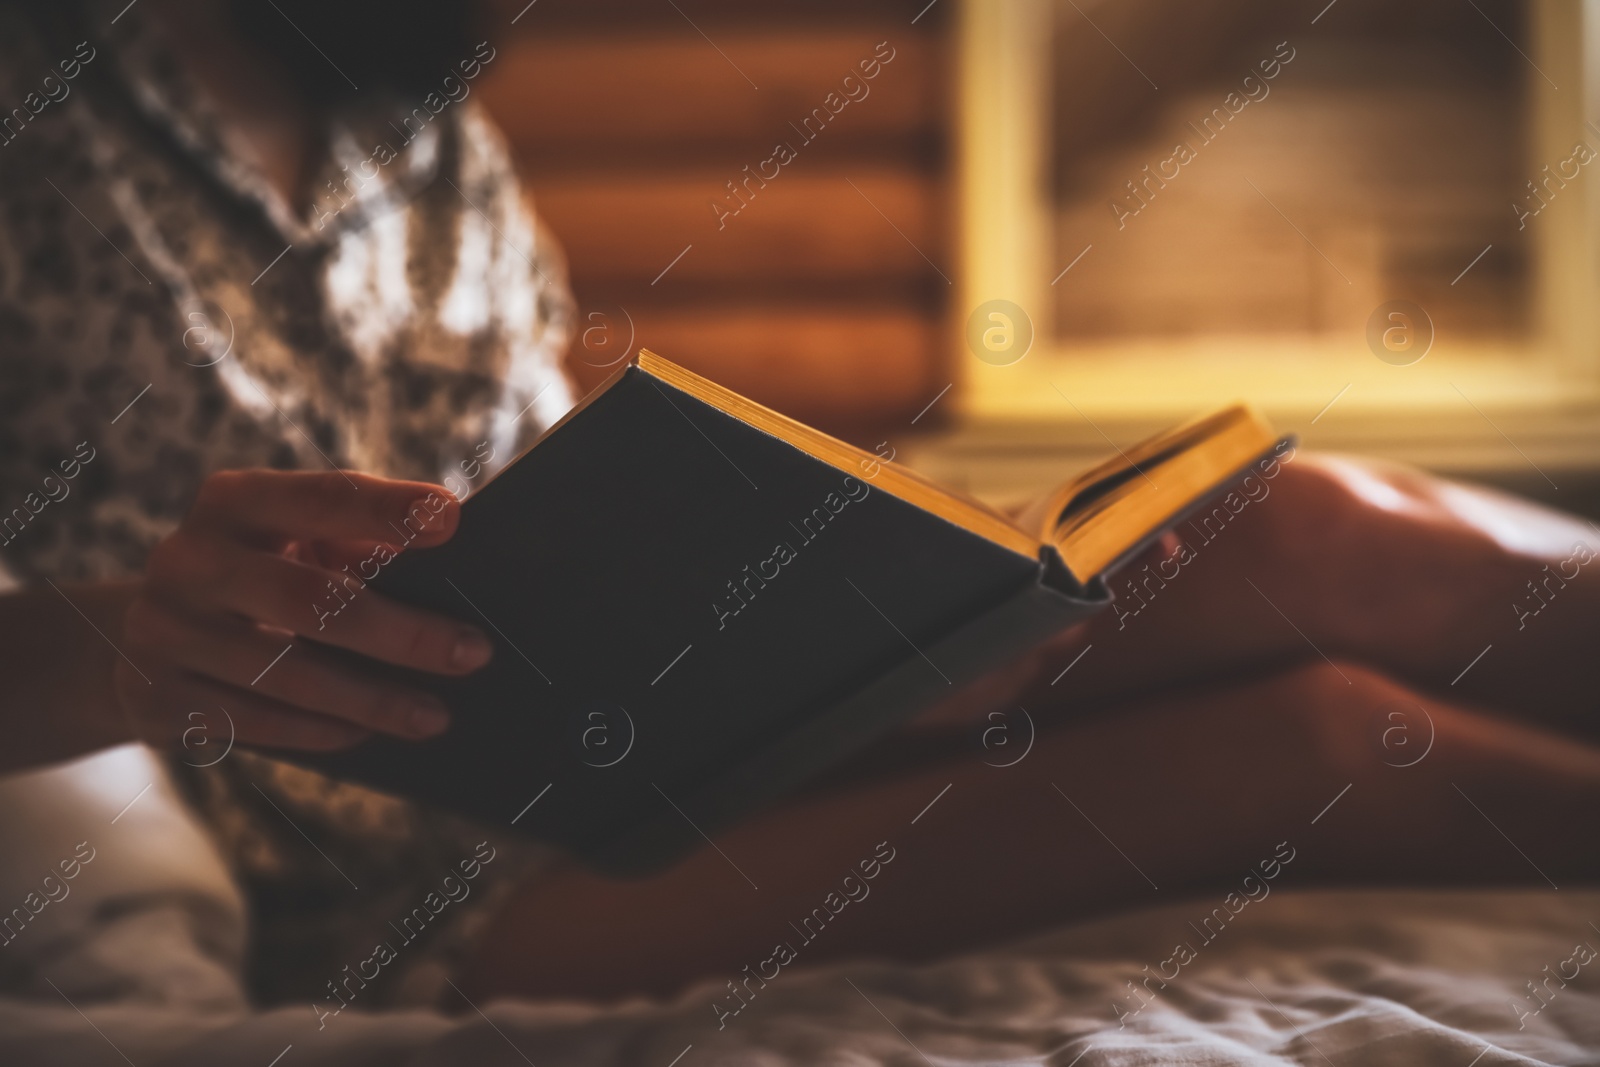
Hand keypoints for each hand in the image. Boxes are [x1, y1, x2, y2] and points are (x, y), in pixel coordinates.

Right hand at [114, 470, 491, 751]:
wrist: (140, 633)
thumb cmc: (258, 574)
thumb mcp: (291, 543)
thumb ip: (356, 546)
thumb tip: (451, 575)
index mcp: (234, 502)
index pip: (320, 499)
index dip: (385, 509)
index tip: (451, 520)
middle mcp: (189, 559)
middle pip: (311, 600)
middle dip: (402, 631)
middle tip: (472, 652)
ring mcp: (163, 630)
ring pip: (288, 675)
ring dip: (373, 700)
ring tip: (435, 715)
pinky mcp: (155, 696)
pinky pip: (255, 721)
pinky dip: (320, 730)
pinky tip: (367, 734)